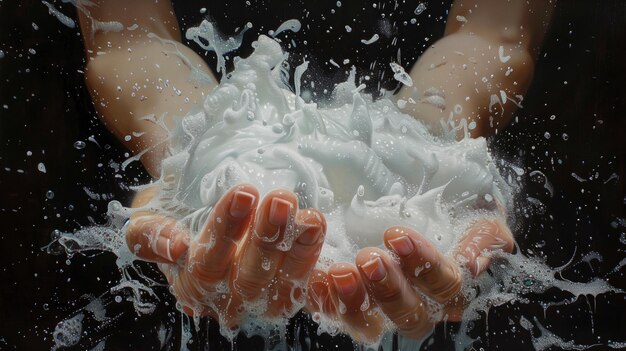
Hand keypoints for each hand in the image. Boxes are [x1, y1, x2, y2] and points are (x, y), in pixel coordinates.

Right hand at [126, 184, 326, 326]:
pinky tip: (320, 231)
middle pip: (247, 278)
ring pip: (281, 285)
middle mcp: (226, 299)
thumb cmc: (175, 210)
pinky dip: (314, 260)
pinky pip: (306, 285)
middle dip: (266, 238)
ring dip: (297, 250)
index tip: (244, 193)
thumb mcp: (148, 215)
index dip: (225, 230)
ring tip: (309, 216)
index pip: (206, 263)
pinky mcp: (289, 292)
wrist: (200, 204)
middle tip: (281, 199)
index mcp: (190, 284)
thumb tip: (174, 247)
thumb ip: (148, 234)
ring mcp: (261, 299)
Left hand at [306, 219, 513, 341]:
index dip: (423, 265)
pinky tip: (318, 280)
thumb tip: (471, 263)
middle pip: (410, 314)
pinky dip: (325, 300)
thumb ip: (482, 238)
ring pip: (373, 323)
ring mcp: (381, 306)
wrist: (424, 197)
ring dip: (356, 300)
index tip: (397, 235)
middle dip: (389, 289)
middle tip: (369, 259)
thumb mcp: (477, 215)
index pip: (444, 286)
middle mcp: (418, 303)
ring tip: (342, 270)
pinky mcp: (350, 301)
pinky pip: (337, 312)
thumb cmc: (455, 209)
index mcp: (449, 286)